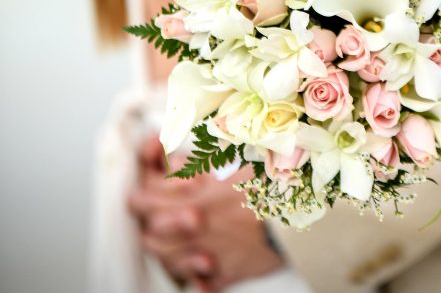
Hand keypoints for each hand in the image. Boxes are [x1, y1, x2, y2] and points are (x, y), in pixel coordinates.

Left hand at [128, 136, 282, 290]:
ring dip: (167, 252)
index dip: (140, 199)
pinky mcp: (225, 274)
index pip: (148, 200)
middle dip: (148, 227)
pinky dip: (196, 277)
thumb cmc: (269, 182)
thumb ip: (198, 164)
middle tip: (151, 221)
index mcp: (197, 194)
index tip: (138, 197)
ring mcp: (209, 252)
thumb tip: (175, 162)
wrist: (298, 212)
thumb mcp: (232, 163)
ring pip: (168, 261)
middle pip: (152, 234)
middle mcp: (197, 225)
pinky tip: (200, 268)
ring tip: (173, 244)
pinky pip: (199, 284)